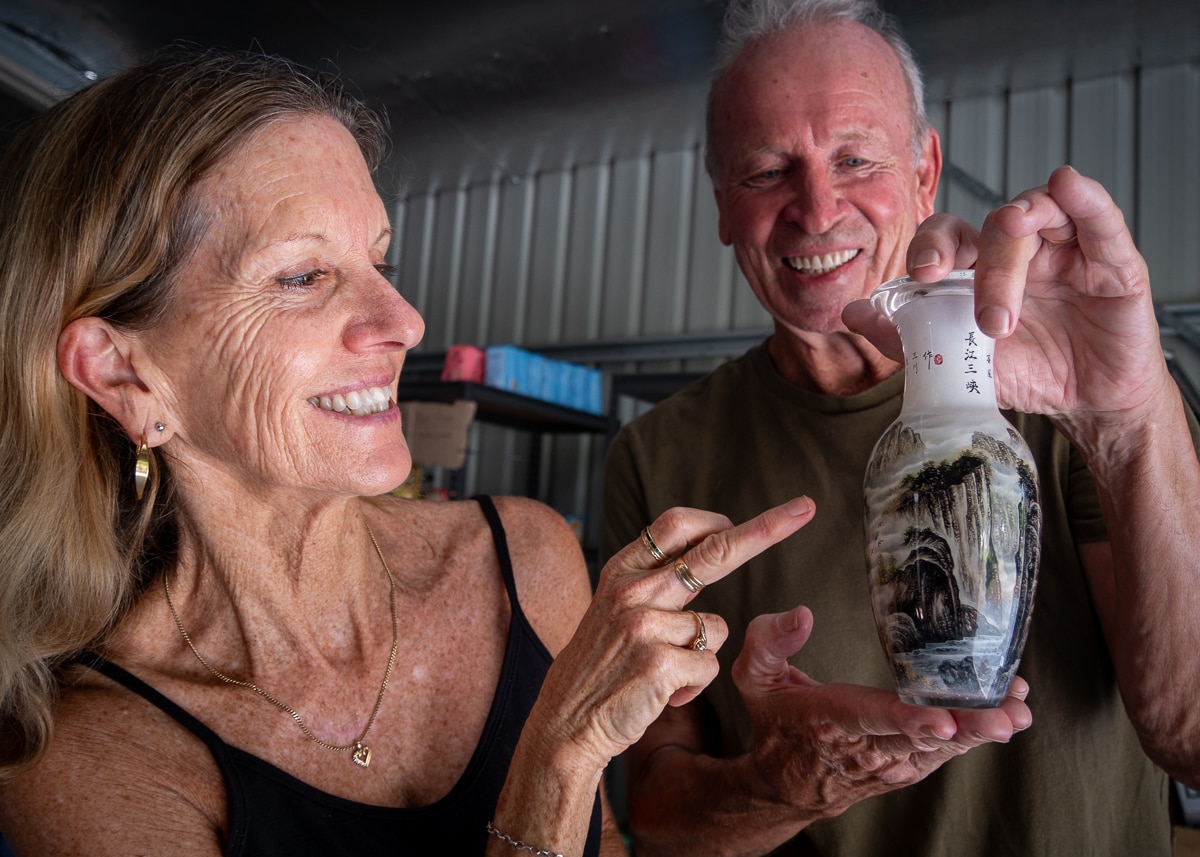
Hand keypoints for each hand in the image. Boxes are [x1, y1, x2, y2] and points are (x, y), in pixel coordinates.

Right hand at [533, 497, 815, 769]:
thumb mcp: (615, 609)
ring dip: (700, 656)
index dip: (716, 519)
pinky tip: (662, 693)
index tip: (748, 519)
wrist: (566, 723)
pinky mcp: (658, 663)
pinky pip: (709, 667)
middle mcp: (632, 590)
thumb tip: (707, 549)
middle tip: (804, 509)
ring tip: (661, 672)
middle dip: (766, 529)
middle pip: (715, 551)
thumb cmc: (601, 668)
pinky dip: (693, 687)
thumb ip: (655, 580)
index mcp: (622, 570)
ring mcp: (644, 624)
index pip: (676, 525)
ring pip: (716, 629)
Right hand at [732, 605, 1031, 818]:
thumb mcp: (753, 679)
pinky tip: (1010, 708)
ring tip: (1019, 708)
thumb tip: (803, 614)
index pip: (873, 718)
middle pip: (922, 737)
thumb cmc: (776, 724)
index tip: (944, 720)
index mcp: (829, 720)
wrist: (785, 786)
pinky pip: (948, 750)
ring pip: (944, 747)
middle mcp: (866, 746)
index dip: (910, 719)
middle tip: (1007, 718)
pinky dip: (978, 731)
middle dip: (967, 726)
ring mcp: (893, 761)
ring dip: (983, 729)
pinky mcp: (910, 767)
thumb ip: (769, 641)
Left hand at [844, 166, 1172, 450]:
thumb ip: (907, 338)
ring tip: (1005, 313)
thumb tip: (851, 313)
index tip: (920, 275)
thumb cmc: (1025, 373)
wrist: (1086, 401)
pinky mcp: (1112, 257)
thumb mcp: (961, 365)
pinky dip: (1084, 198)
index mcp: (976, 265)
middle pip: (989, 228)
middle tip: (980, 319)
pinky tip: (1069, 187)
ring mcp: (1063, 247)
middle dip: (977, 268)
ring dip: (1013, 260)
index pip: (947, 236)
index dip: (930, 246)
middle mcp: (1016, 247)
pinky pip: (1098, 216)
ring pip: (1034, 219)